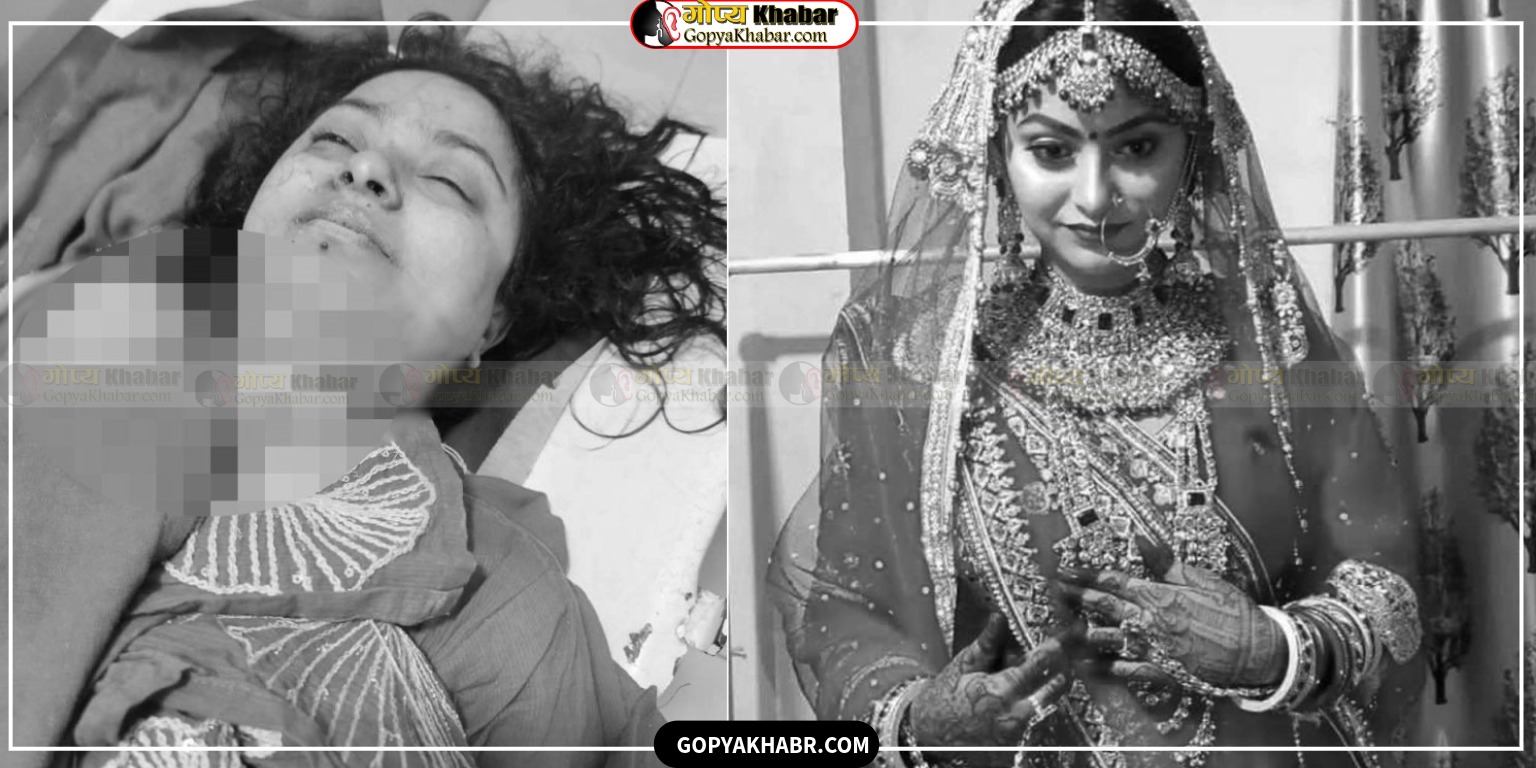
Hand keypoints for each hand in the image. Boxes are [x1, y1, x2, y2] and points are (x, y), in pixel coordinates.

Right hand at [907, 613, 1073, 765]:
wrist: (930, 734)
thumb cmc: (946, 695)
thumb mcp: (964, 664)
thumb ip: (987, 643)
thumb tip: (1000, 617)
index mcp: (1000, 691)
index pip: (1038, 666)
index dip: (1055, 649)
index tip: (1066, 636)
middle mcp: (1014, 715)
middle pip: (1054, 689)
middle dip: (1062, 670)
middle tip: (1067, 655)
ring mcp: (1017, 735)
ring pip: (1048, 706)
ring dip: (1051, 689)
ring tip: (1050, 674)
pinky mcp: (1017, 748)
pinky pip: (1036, 723)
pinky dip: (1036, 708)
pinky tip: (1028, 698)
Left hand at [1059, 537, 1284, 689]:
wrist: (1254, 652)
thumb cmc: (1231, 611)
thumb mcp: (1201, 579)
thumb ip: (1165, 562)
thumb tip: (1139, 538)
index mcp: (1157, 595)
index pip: (1111, 581)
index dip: (1084, 575)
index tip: (1061, 570)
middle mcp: (1147, 621)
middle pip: (1100, 606)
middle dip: (1072, 598)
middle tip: (1049, 592)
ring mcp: (1151, 648)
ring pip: (1104, 639)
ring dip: (1077, 632)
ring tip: (1055, 627)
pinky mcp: (1158, 671)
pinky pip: (1123, 670)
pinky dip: (1101, 668)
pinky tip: (1083, 666)